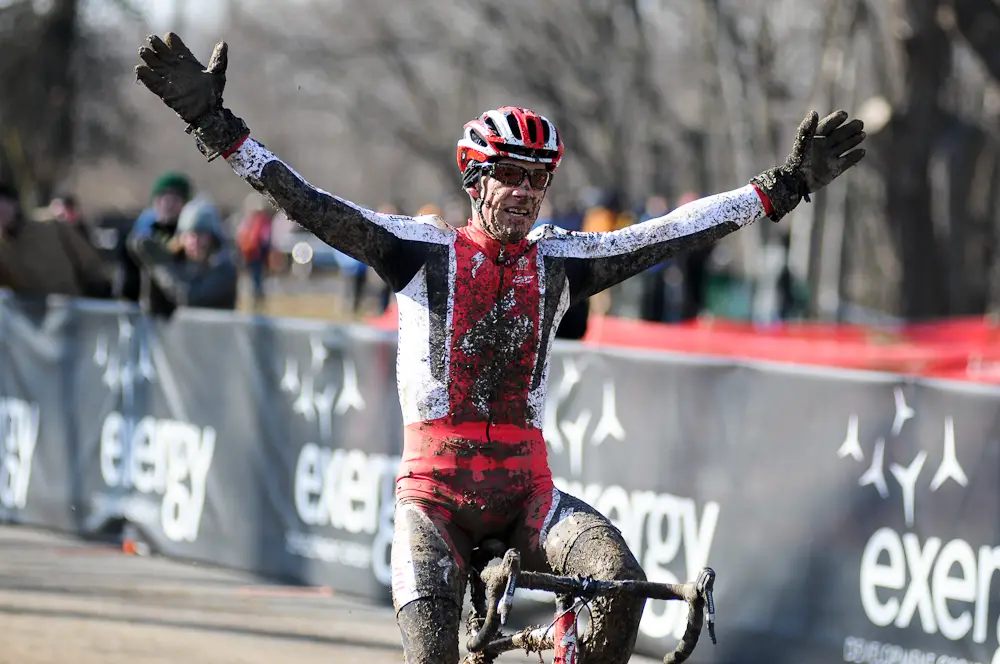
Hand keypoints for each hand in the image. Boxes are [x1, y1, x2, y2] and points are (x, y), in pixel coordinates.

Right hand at [134, 33, 248, 161]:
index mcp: (187, 62)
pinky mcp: (165, 92)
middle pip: (163, 54)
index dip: (173, 42)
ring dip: (148, 58)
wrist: (209, 114)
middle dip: (156, 46)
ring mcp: (169, 80)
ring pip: (155, 66)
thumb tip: (223, 43)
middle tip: (151, 39)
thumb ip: (219, 60)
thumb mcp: (217, 75)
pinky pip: (153, 83)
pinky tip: (140, 69)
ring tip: (144, 51)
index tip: (170, 37)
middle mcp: (176, 68)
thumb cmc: (214, 94)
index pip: (177, 47)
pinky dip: (146, 77)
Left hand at [750, 109, 866, 221]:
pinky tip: (862, 151)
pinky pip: (846, 162)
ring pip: (844, 146)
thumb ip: (808, 129)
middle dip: (849, 129)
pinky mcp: (834, 170)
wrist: (796, 182)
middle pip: (839, 135)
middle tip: (860, 123)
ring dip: (853, 140)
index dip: (835, 120)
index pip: (827, 127)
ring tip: (862, 134)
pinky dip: (854, 157)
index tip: (844, 114)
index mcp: (815, 140)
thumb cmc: (797, 161)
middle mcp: (823, 148)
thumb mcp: (802, 143)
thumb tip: (814, 112)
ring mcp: (829, 158)